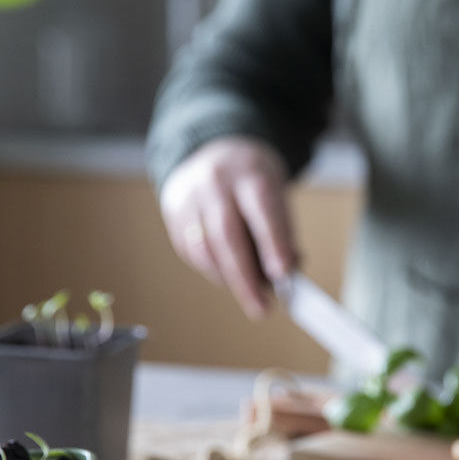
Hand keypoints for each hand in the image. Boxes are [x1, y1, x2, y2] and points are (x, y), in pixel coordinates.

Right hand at [160, 136, 296, 319]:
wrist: (217, 150)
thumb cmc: (254, 183)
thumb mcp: (277, 197)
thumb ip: (283, 235)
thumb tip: (284, 278)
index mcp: (249, 173)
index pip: (261, 210)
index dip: (272, 243)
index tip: (283, 276)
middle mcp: (215, 182)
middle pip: (226, 235)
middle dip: (245, 278)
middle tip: (262, 308)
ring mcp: (189, 196)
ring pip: (203, 248)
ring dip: (227, 279)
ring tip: (250, 297)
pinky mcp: (174, 213)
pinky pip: (191, 251)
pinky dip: (212, 270)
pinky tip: (228, 277)